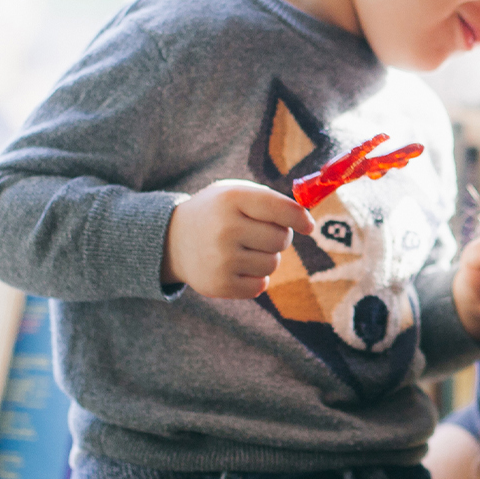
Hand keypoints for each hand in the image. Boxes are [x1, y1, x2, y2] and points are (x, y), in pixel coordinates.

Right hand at [161, 180, 314, 298]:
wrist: (172, 240)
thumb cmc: (216, 213)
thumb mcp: (234, 193)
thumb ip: (270, 200)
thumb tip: (305, 220)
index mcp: (231, 199)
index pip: (279, 208)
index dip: (299, 218)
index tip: (308, 225)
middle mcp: (226, 228)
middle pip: (281, 239)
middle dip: (278, 237)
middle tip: (259, 234)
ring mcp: (221, 259)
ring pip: (272, 263)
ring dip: (266, 258)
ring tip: (243, 249)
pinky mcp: (219, 284)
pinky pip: (260, 285)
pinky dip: (255, 277)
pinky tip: (237, 266)